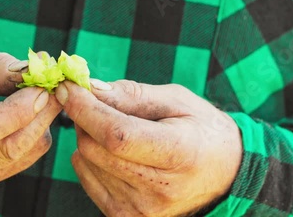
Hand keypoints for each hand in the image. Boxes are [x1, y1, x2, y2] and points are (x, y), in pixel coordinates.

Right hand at [0, 42, 61, 186]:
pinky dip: (33, 135)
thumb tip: (36, 71)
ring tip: (42, 96)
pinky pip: (20, 160)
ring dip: (41, 123)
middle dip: (41, 114)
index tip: (41, 85)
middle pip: (8, 146)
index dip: (18, 111)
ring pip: (21, 154)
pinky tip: (29, 114)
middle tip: (56, 87)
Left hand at [56, 80, 241, 215]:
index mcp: (179, 154)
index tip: (68, 87)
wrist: (224, 174)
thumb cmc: (201, 129)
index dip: (86, 109)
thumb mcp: (177, 100)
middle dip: (83, 118)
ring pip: (87, 162)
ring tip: (111, 126)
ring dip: (87, 136)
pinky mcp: (128, 216)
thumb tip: (91, 88)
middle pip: (96, 149)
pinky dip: (89, 157)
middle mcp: (160, 189)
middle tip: (92, 101)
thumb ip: (133, 94)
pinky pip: (87, 179)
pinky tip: (110, 149)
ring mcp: (142, 209)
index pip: (118, 135)